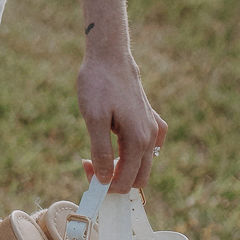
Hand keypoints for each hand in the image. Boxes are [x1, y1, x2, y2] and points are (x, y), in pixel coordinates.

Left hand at [76, 44, 167, 192]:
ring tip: (98, 151)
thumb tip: (104, 179)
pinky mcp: (150, 118)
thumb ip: (101, 151)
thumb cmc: (98, 83)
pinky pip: (149, 146)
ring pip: (143, 163)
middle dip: (115, 179)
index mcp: (138, 140)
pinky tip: (119, 142)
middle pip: (138, 177)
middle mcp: (151, 137)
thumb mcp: (93, 118)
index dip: (105, 185)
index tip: (86, 170)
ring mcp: (153, 127)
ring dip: (123, 166)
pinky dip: (134, 152)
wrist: (109, 55)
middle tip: (91, 164)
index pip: (126, 181)